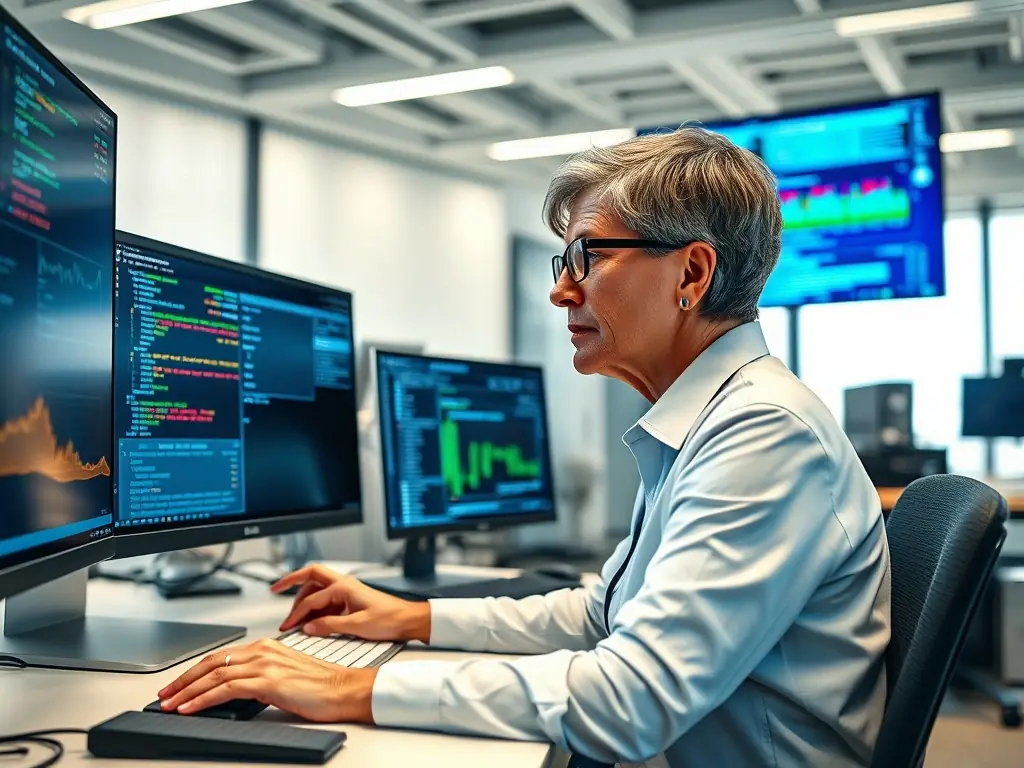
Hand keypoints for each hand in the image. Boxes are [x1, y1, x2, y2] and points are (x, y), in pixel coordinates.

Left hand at [157, 639, 376, 722]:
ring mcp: (265, 664)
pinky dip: (203, 699)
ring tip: (170, 704)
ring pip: (214, 674)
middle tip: (164, 694)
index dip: (195, 671)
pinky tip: (191, 708)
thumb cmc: (321, 687)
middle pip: (212, 662)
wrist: (345, 690)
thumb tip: (234, 693)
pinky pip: (225, 688)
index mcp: (267, 647)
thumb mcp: (284, 677)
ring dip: (187, 691)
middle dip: (183, 680)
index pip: (222, 656)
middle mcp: (263, 651)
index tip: (179, 685)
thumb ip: (260, 678)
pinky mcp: (267, 682)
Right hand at [274, 564, 429, 642]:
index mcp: (344, 586)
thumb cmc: (389, 619)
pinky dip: (314, 608)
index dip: (297, 613)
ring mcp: (346, 591)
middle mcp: (344, 585)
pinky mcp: (349, 601)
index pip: (311, 598)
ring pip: (317, 587)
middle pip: (311, 576)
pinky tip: (310, 620)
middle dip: (292, 581)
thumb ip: (330, 626)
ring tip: (293, 616)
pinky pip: (326, 600)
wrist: (408, 620)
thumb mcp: (357, 625)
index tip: (287, 626)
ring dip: (303, 598)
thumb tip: (308, 627)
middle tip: (275, 588)